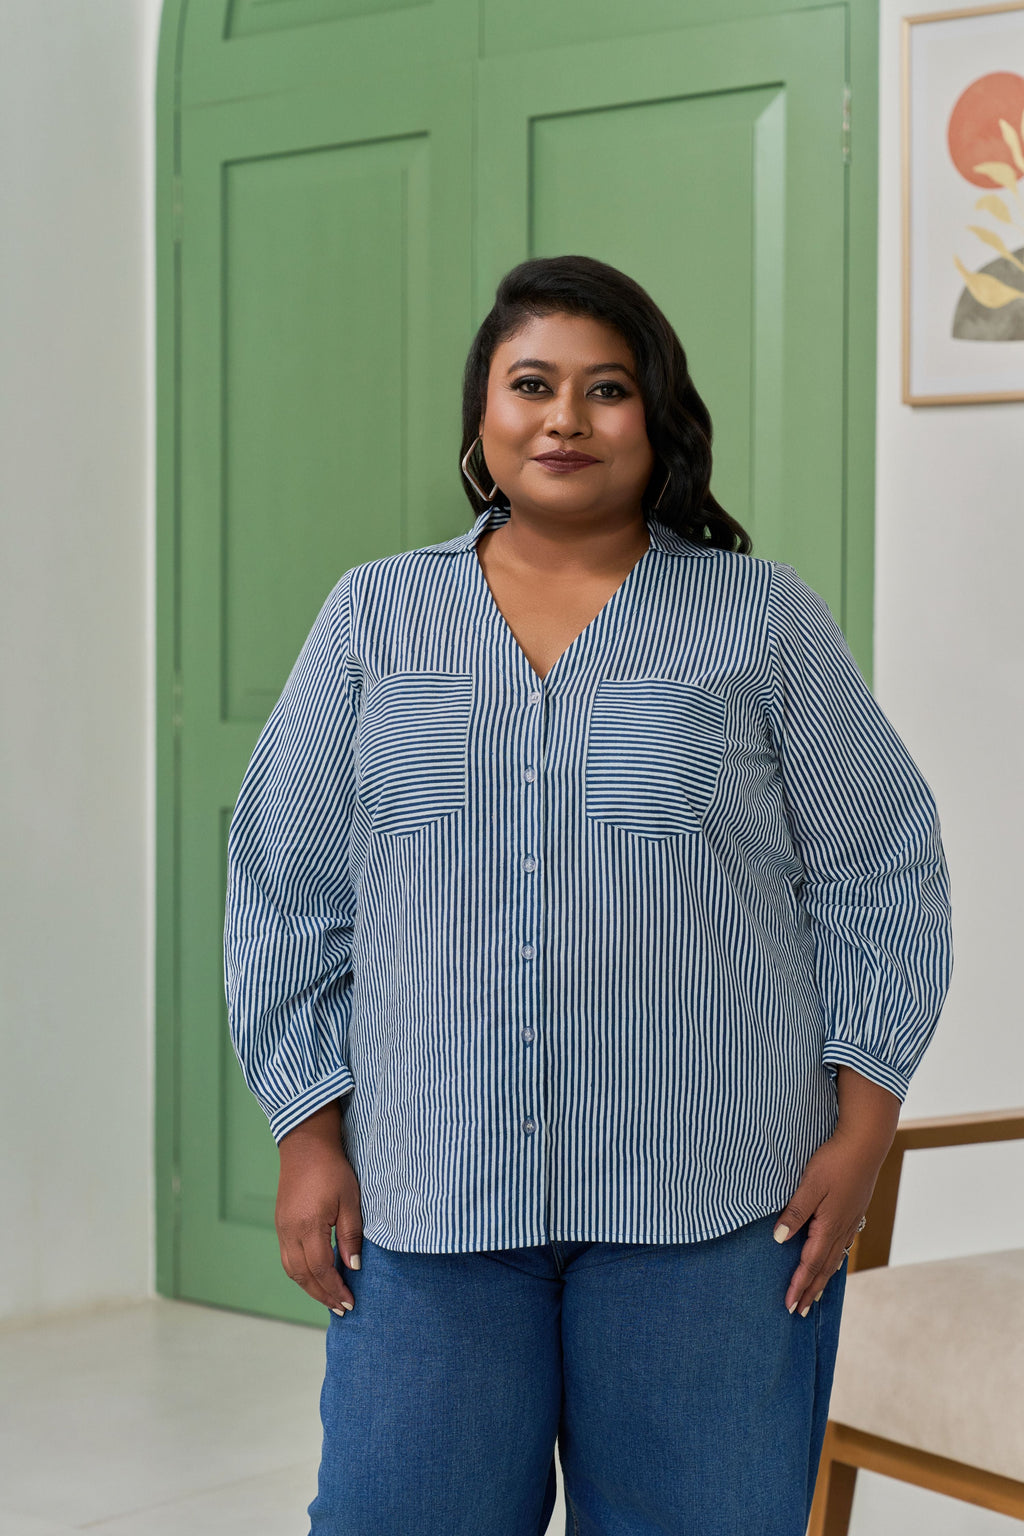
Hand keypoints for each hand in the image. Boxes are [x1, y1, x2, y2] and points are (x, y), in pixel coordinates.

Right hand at [276, 1101, 362, 1316]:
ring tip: (329, 1297)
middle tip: (341, 1308)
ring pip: (291, 1270)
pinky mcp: (280, 1223)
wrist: (306, 1144)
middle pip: (302, 1276)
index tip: (350, 1302)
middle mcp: (289, 1231)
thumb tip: (352, 1267)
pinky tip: (316, 1275)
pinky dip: (301, 1272)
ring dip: (310, 1287)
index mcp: (308, 1226)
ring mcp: (281, 1228)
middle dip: (322, 1295)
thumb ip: (350, 1235)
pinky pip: (287, 1258)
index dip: (335, 1289)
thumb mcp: (350, 1200)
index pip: (320, 1269)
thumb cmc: (332, 1169)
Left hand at [772, 1130, 883, 1314]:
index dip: (799, 1285)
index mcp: (829, 1225)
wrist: (866, 1143)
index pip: (811, 1263)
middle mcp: (842, 1229)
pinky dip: (833, 1262)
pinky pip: (841, 1246)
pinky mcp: (854, 1213)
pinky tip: (830, 1262)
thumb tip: (779, 1240)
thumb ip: (795, 1213)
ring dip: (822, 1280)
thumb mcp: (810, 1184)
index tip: (789, 1306)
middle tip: (798, 1312)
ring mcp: (850, 1222)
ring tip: (813, 1296)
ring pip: (835, 1259)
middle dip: (810, 1290)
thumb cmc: (835, 1161)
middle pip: (824, 1268)